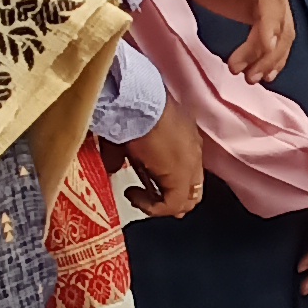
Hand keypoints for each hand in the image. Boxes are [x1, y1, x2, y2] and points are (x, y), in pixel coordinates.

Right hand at [120, 92, 205, 222]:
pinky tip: (134, 195)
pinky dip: (153, 207)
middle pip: (193, 191)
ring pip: (187, 200)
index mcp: (186, 139)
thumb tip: (114, 168)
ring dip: (162, 205)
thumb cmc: (132, 108)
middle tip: (148, 201)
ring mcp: (191, 165)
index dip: (171, 187)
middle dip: (171, 202)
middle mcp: (194, 152)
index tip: (147, 187)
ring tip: (139, 198)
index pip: (189, 174)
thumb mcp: (129, 134)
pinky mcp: (181, 176)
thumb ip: (124, 154)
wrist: (136, 100)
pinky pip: (173, 204)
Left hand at [163, 0, 294, 79]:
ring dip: (270, 58)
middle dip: (267, 50)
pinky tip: (264, 73)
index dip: (271, 24)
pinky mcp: (268, 12)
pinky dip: (273, 56)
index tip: (266, 47)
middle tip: (246, 72)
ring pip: (283, 32)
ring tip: (250, 77)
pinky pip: (278, 37)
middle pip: (280, 19)